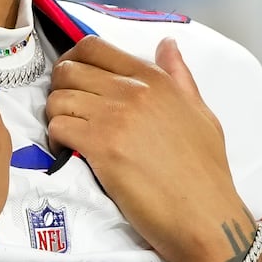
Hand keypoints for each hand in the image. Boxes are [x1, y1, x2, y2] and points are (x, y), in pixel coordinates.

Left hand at [46, 37, 249, 261]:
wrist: (205, 216)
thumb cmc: (206, 171)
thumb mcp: (201, 114)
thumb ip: (180, 77)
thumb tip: (167, 44)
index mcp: (155, 79)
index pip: (96, 47)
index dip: (74, 60)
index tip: (74, 81)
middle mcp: (133, 91)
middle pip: (70, 69)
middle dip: (60, 87)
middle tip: (67, 109)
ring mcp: (115, 117)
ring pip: (58, 97)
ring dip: (56, 114)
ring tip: (68, 133)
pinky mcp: (100, 147)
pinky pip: (58, 126)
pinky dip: (55, 138)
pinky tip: (67, 151)